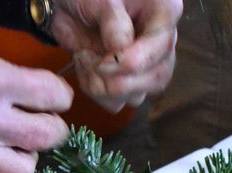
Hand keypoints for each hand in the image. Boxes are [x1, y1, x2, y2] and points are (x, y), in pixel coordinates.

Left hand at [50, 0, 181, 111]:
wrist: (67, 6)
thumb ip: (113, 22)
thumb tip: (121, 50)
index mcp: (164, 13)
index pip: (162, 46)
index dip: (134, 62)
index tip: (104, 63)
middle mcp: (159, 43)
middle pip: (157, 78)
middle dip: (121, 82)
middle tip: (94, 65)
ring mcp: (144, 66)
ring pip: (136, 96)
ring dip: (102, 86)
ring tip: (84, 58)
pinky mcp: (124, 82)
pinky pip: (115, 103)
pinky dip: (94, 90)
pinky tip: (84, 65)